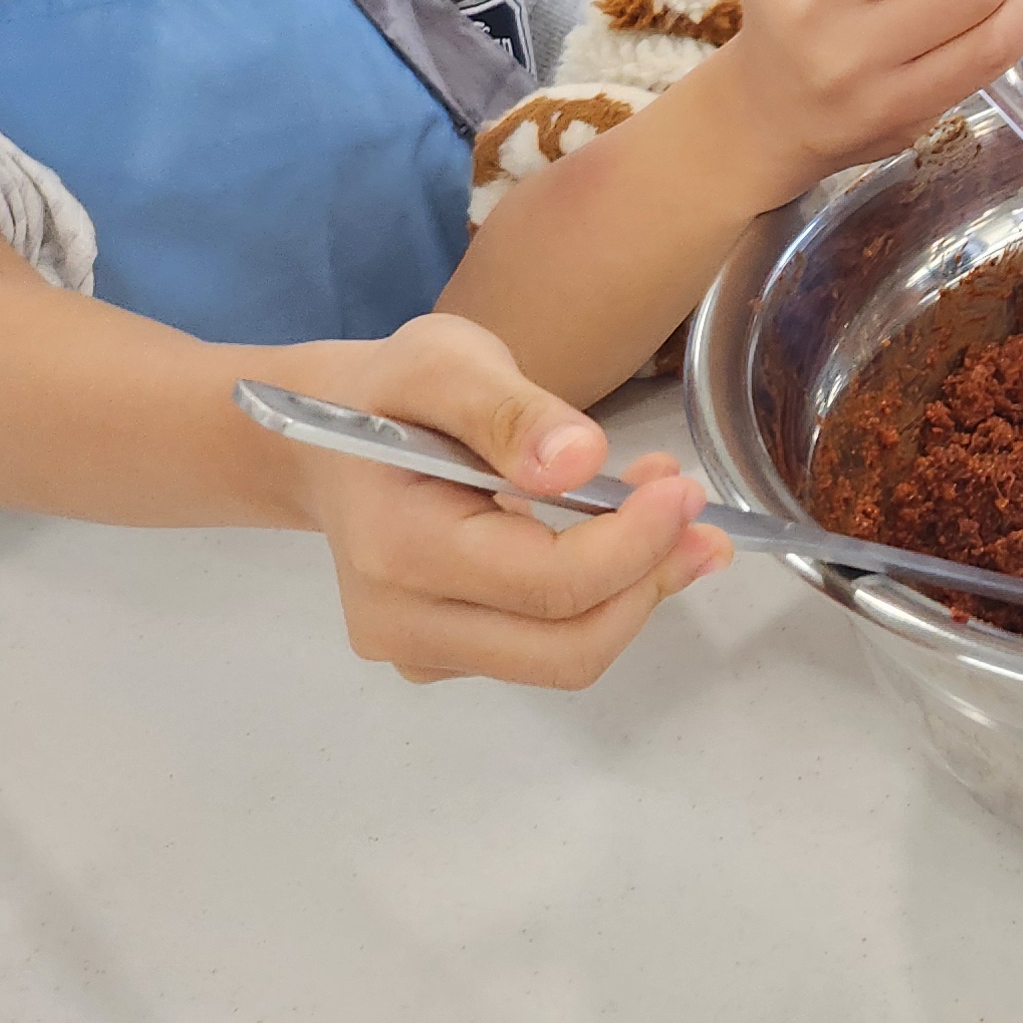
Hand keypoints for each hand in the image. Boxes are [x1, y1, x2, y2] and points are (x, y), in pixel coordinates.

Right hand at [285, 312, 729, 686]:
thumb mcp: (446, 363)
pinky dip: (598, 600)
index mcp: (397, 548)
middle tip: (694, 509)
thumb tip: (579, 461)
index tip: (683, 488)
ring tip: (664, 510)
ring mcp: (417, 652)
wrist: (328, 443)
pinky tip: (611, 536)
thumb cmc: (390, 392)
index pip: (546, 582)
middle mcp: (400, 622)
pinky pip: (544, 650)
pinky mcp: (441, 659)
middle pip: (566, 646)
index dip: (634, 545)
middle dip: (648, 579)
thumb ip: (510, 412)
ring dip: (633, 589)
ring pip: (564, 657)